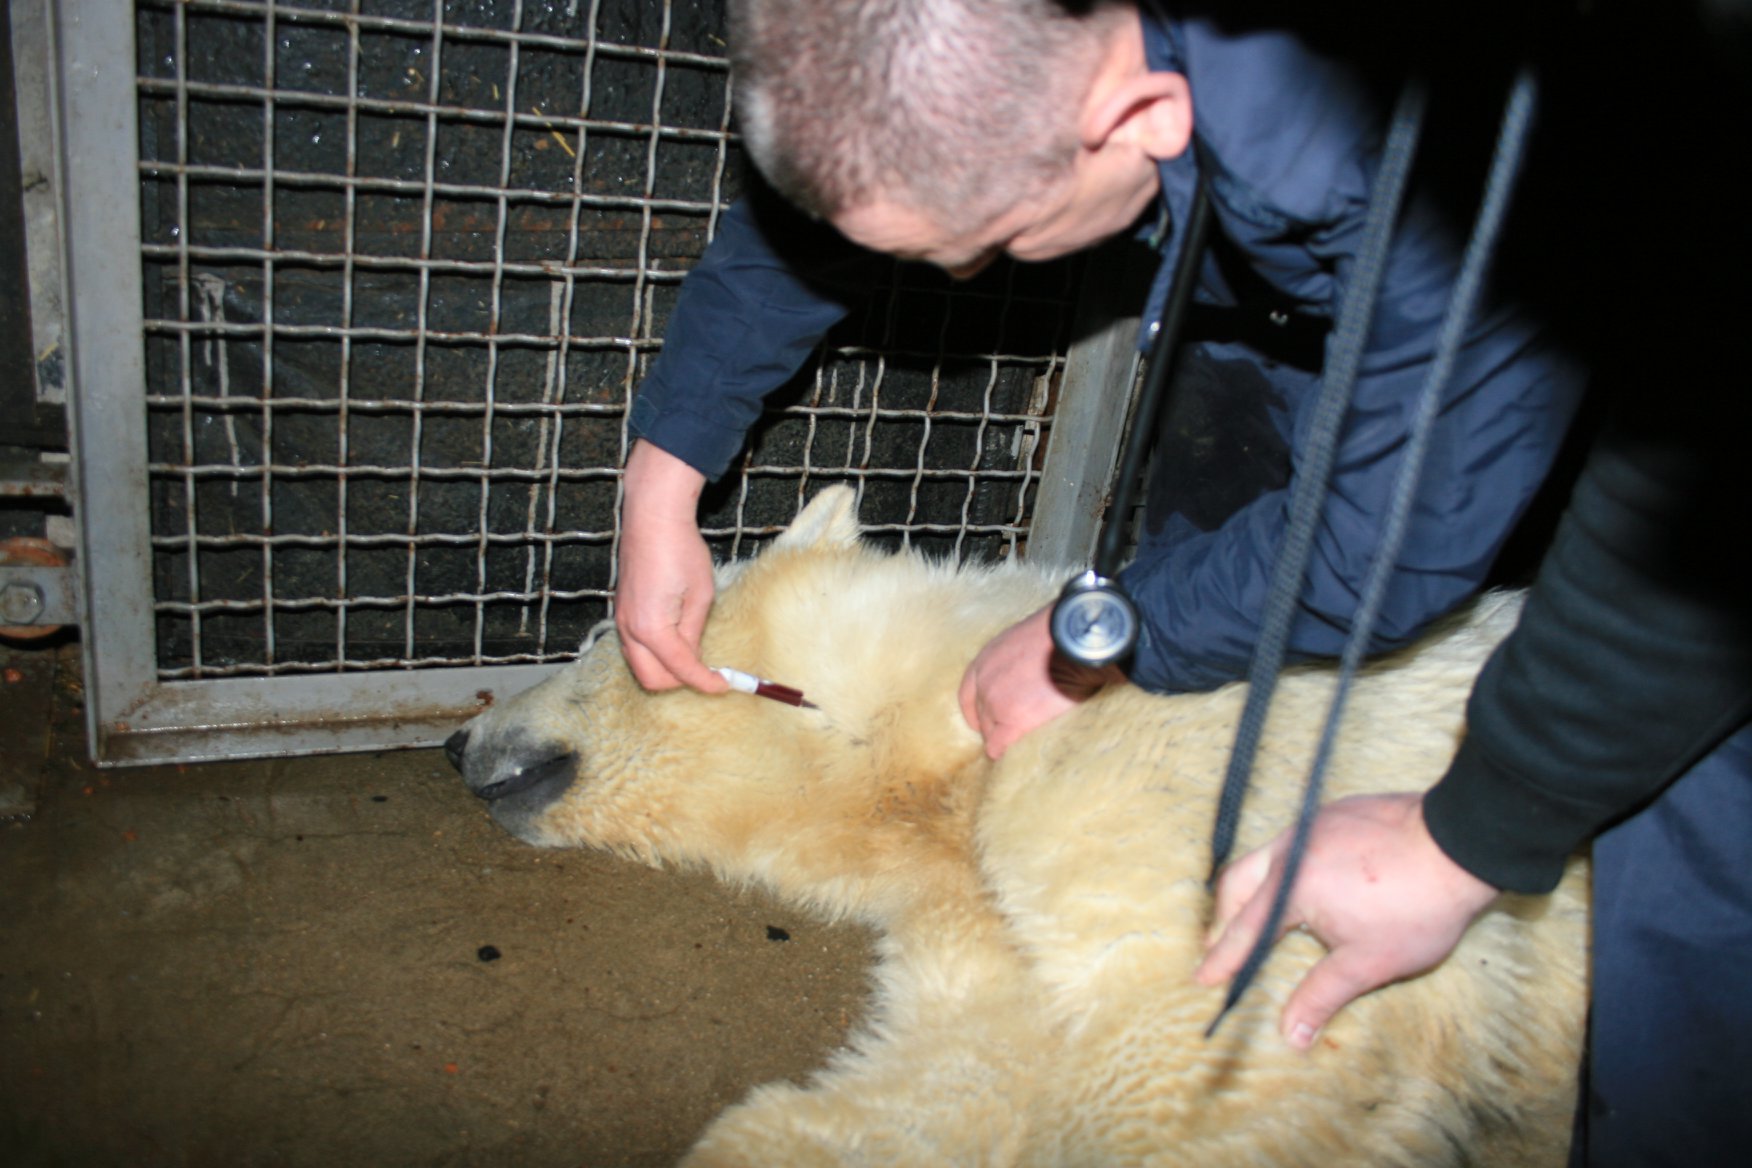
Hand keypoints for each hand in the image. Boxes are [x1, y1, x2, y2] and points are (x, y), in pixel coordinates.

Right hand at [614, 441, 729, 693]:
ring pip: (640, 666)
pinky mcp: (621, 613)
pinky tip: (676, 642)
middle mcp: (630, 630)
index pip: (681, 670)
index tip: (725, 684)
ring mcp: (621, 622)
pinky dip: (654, 655)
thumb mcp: (700, 595)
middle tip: (708, 672)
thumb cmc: (680, 550)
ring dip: (666, 670)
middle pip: (652, 680)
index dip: (706, 682)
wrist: (652, 518)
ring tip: (694, 657)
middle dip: (680, 682)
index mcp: (652, 628)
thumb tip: (695, 658)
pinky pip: (635, 648)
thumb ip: (694, 633)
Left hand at [958, 605, 1120, 758]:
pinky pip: (998, 744)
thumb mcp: (1026, 638)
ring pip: (989, 730)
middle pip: (980, 713)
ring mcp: (995, 702)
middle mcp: (984, 681)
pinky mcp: (1011, 720)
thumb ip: (1017, 658)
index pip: (968, 693)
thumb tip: (1029, 669)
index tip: (981, 720)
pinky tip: (1006, 756)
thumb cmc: (1059, 636)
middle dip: (990, 724)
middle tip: (1004, 733)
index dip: (975, 710)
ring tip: (1012, 745)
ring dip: (999, 737)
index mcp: (986, 659)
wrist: (1072, 642)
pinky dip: (1001, 751)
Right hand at [1195, 792, 1498, 1048]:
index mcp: (1292, 887)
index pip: (1246, 931)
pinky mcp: (1333, 812)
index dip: (1224, 958)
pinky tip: (1301, 879)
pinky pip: (1293, 841)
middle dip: (1225, 916)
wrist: (1459, 843)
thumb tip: (1290, 1035)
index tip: (1203, 977)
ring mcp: (1311, 824)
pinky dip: (1283, 867)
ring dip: (1251, 889)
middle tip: (1219, 945)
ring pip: (1263, 857)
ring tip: (1252, 913)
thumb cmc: (1416, 906)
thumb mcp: (1368, 961)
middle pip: (1238, 883)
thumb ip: (1322, 995)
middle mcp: (1290, 850)